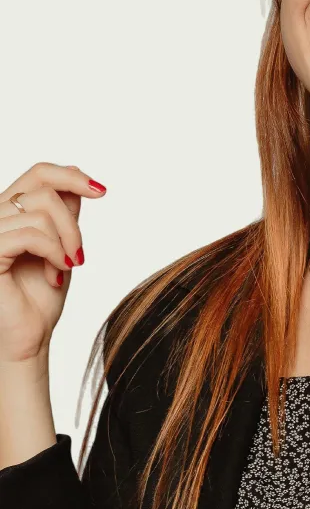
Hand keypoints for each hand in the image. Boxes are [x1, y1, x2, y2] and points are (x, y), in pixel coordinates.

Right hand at [0, 162, 106, 365]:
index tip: (101, 191)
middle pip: (44, 190)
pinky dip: (53, 252)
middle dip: (73, 222)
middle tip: (80, 255)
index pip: (38, 173)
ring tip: (66, 267)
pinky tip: (57, 272)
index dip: (71, 175)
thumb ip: (63, 213)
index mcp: (9, 210)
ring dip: (66, 242)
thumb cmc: (41, 295)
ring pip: (40, 212)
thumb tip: (74, 173)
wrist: (30, 335)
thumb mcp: (61, 244)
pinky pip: (29, 235)